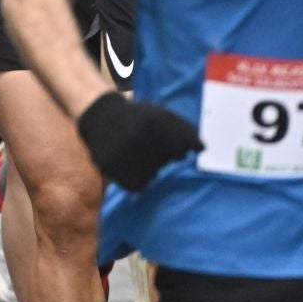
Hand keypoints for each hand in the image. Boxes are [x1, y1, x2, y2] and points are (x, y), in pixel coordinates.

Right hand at [76, 92, 203, 190]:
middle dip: (161, 158)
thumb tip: (201, 149)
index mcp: (153, 122)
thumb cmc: (139, 118)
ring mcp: (121, 152)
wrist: (101, 116)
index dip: (177, 150)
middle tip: (149, 147)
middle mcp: (137, 137)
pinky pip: (135, 186)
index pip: (179, 151)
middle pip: (164, 163)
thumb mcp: (163, 116)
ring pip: (150, 176)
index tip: (169, 145)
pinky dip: (137, 180)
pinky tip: (132, 167)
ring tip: (139, 156)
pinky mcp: (109, 166)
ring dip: (150, 170)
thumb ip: (186, 130)